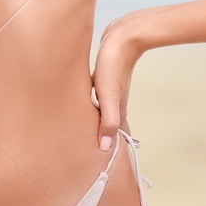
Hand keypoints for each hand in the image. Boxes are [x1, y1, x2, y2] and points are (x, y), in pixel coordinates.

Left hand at [90, 11, 150, 150]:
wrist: (123, 36)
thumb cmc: (114, 64)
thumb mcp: (107, 94)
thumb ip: (107, 120)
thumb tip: (105, 147)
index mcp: (117, 111)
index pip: (115, 138)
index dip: (111, 153)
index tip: (103, 169)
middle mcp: (114, 104)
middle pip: (108, 129)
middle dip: (101, 142)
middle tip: (88, 160)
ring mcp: (109, 93)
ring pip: (102, 115)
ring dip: (95, 126)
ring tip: (82, 140)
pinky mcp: (103, 81)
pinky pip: (97, 101)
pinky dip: (92, 110)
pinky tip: (83, 109)